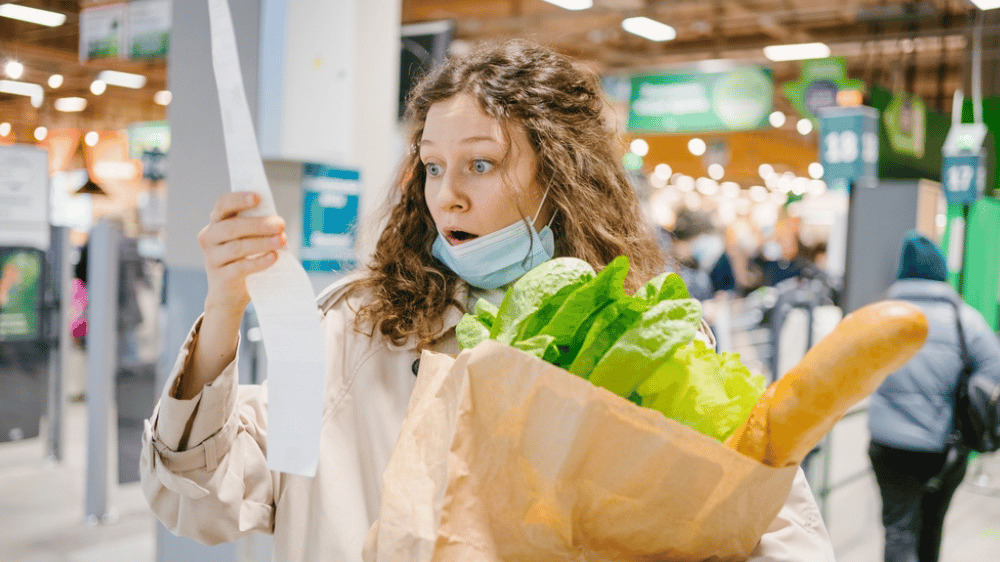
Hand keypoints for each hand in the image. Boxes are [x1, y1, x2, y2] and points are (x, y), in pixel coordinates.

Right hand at [198, 191, 285, 314]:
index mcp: (216, 223)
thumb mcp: (247, 240)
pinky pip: (241, 267)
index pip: (223, 205)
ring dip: (262, 243)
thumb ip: (256, 229)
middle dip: (258, 224)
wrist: (230, 295)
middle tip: (279, 225)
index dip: (238, 199)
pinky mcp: (221, 277)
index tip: (257, 198)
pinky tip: (273, 257)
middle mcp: (209, 238)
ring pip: (237, 247)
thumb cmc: (243, 260)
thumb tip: (277, 223)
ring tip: (281, 240)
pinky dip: (259, 261)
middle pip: (231, 227)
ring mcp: (212, 259)